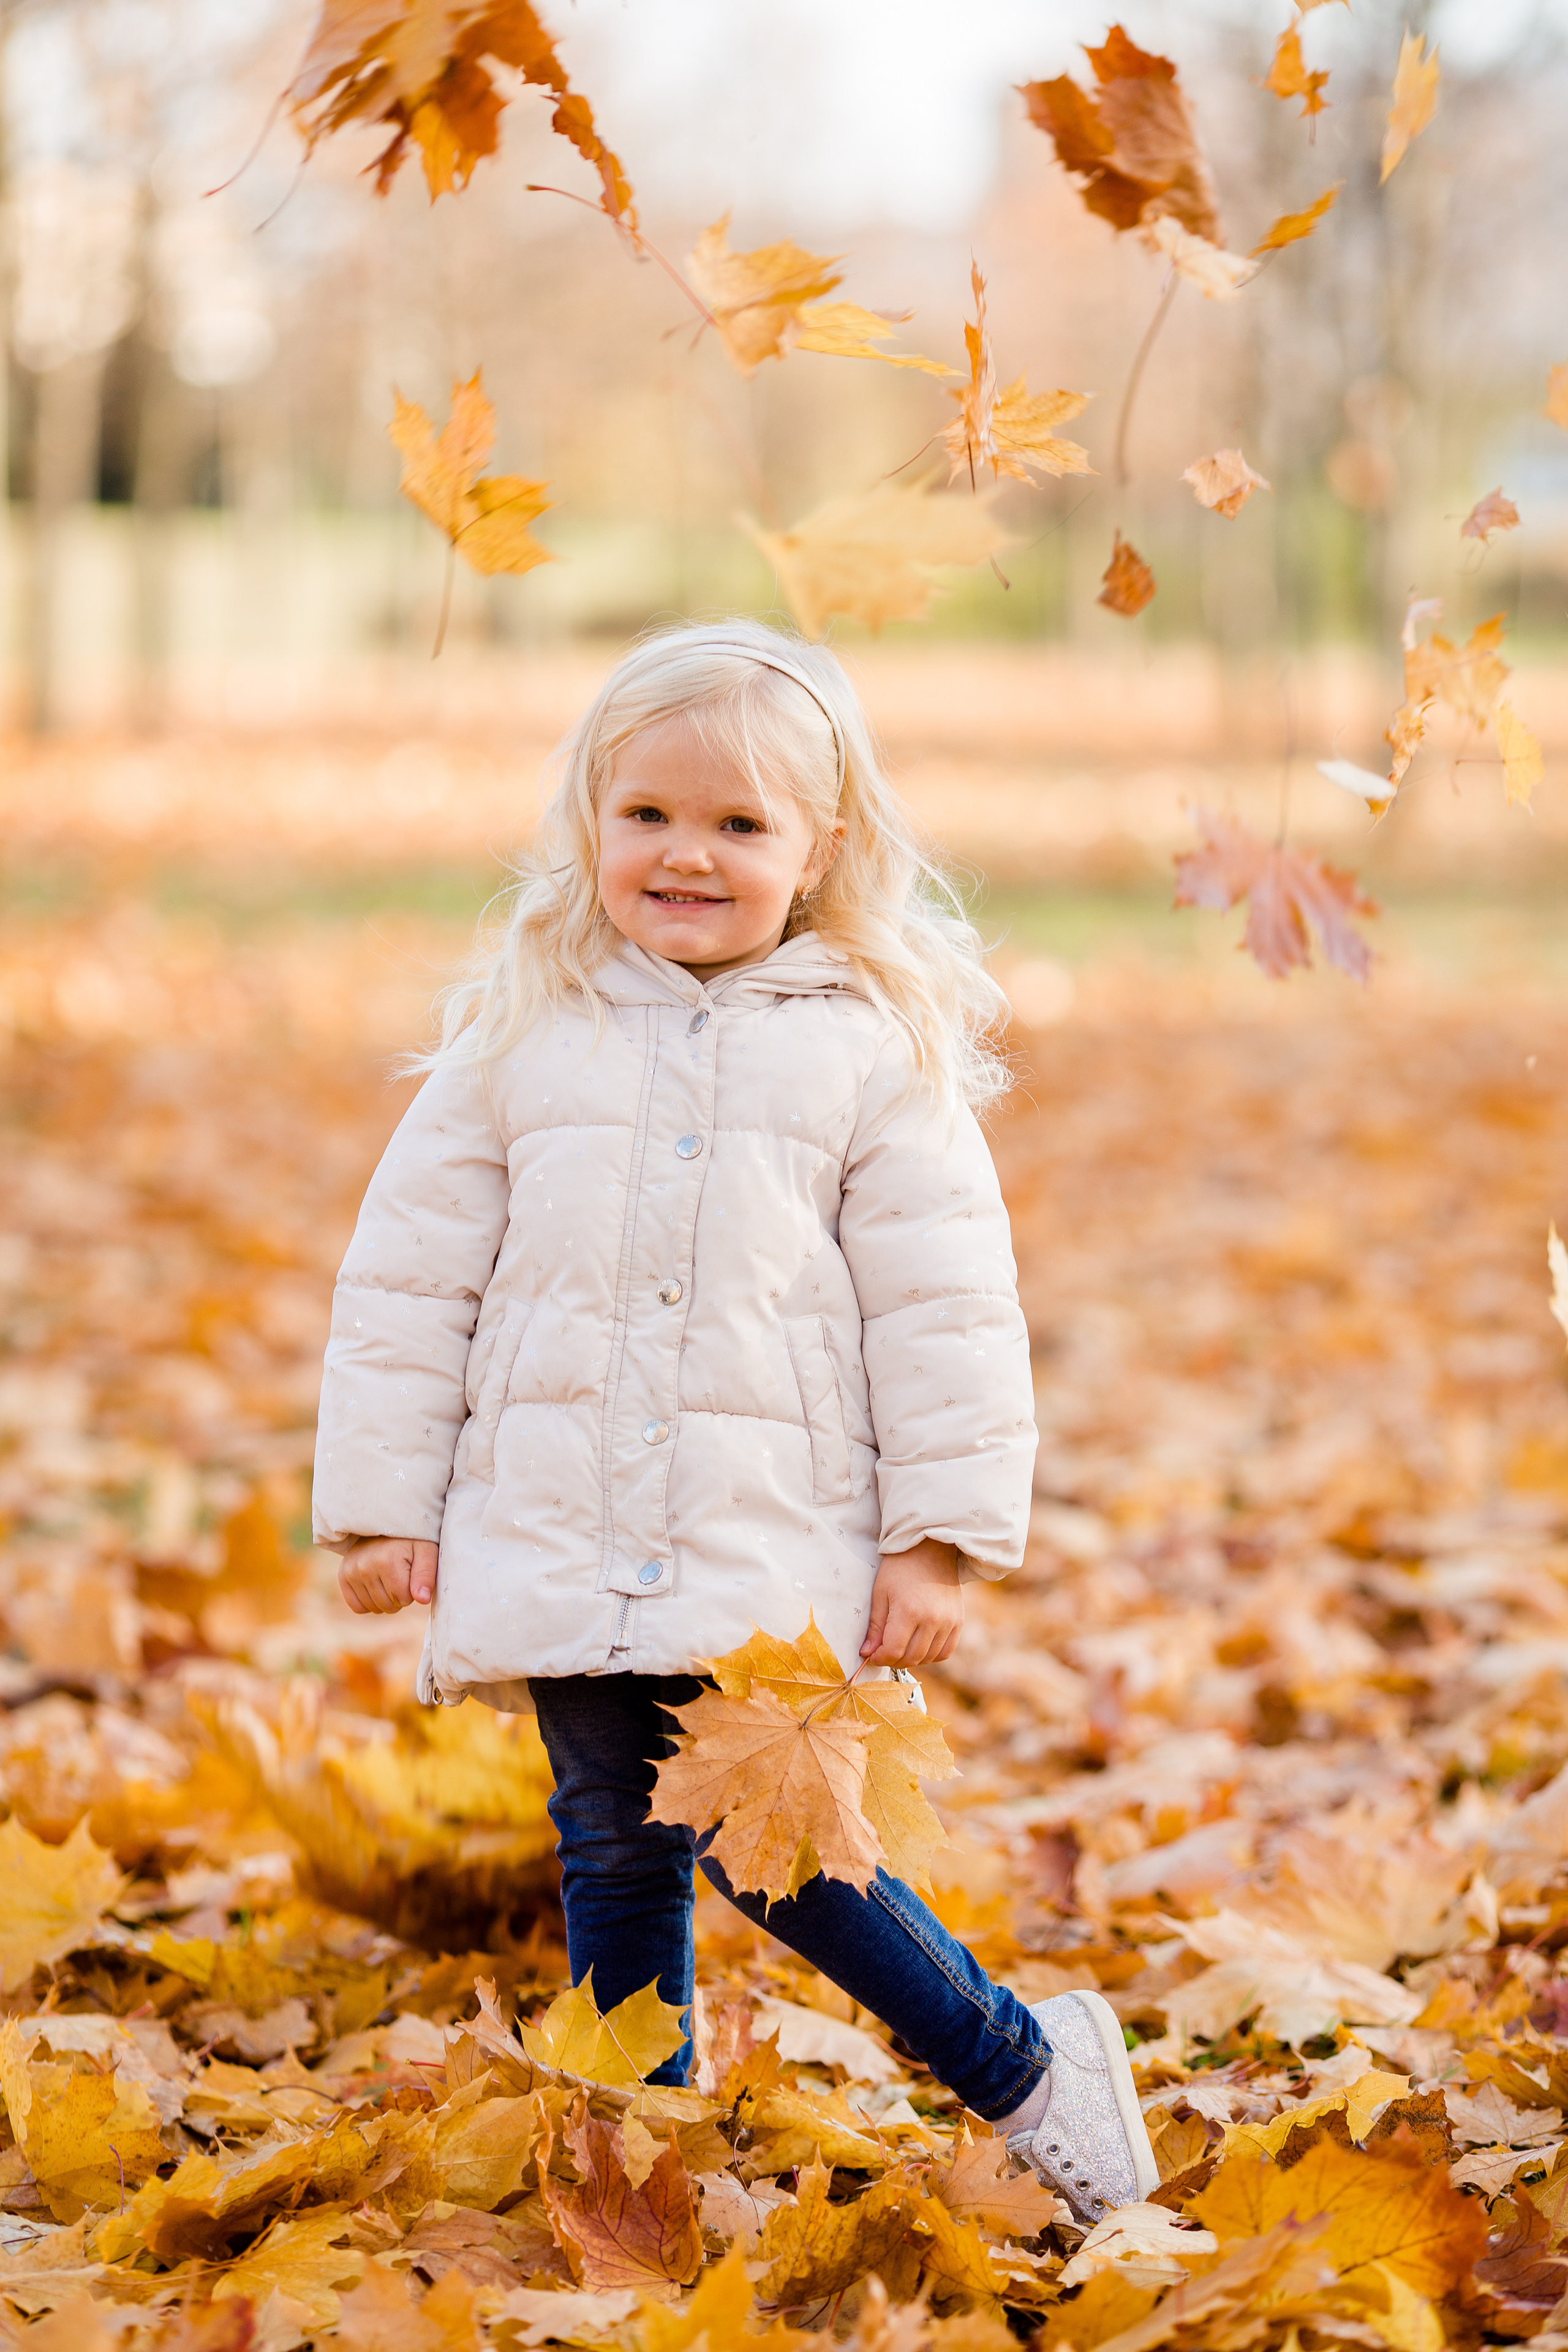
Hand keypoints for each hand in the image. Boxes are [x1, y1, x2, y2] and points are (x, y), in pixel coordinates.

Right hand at [338, 1536, 438, 1615]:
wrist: (384, 1524)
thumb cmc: (411, 1539)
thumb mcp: (426, 1551)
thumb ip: (426, 1575)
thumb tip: (422, 1599)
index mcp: (387, 1561)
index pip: (405, 1599)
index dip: (413, 1590)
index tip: (411, 1572)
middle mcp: (365, 1567)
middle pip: (389, 1606)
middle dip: (399, 1595)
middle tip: (400, 1573)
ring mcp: (351, 1572)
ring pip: (374, 1608)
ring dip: (385, 1599)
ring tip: (388, 1576)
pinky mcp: (343, 1575)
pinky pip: (357, 1607)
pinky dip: (369, 1602)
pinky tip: (376, 1586)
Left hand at [860, 1538, 962, 1667]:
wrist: (930, 1550)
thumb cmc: (900, 1569)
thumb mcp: (880, 1593)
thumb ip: (875, 1627)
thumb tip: (867, 1653)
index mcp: (909, 1611)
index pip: (893, 1651)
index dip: (880, 1658)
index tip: (872, 1655)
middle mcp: (932, 1619)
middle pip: (911, 1658)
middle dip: (893, 1660)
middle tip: (883, 1653)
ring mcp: (949, 1622)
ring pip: (928, 1658)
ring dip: (912, 1659)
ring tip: (901, 1648)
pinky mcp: (958, 1621)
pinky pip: (945, 1652)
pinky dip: (931, 1655)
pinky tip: (919, 1646)